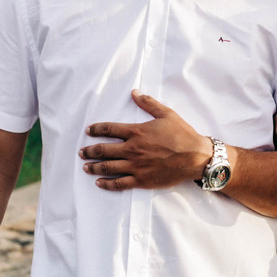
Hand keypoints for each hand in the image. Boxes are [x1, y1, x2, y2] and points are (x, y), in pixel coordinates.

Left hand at [80, 90, 210, 190]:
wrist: (196, 157)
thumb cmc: (182, 134)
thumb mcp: (166, 114)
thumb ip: (148, 103)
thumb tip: (135, 92)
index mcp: (136, 132)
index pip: (109, 129)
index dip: (96, 129)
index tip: (88, 131)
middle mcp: (132, 149)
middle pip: (103, 150)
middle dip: (90, 151)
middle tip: (81, 152)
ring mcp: (136, 166)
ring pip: (108, 167)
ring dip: (94, 167)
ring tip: (85, 166)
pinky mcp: (142, 180)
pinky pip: (120, 183)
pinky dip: (107, 184)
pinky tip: (99, 182)